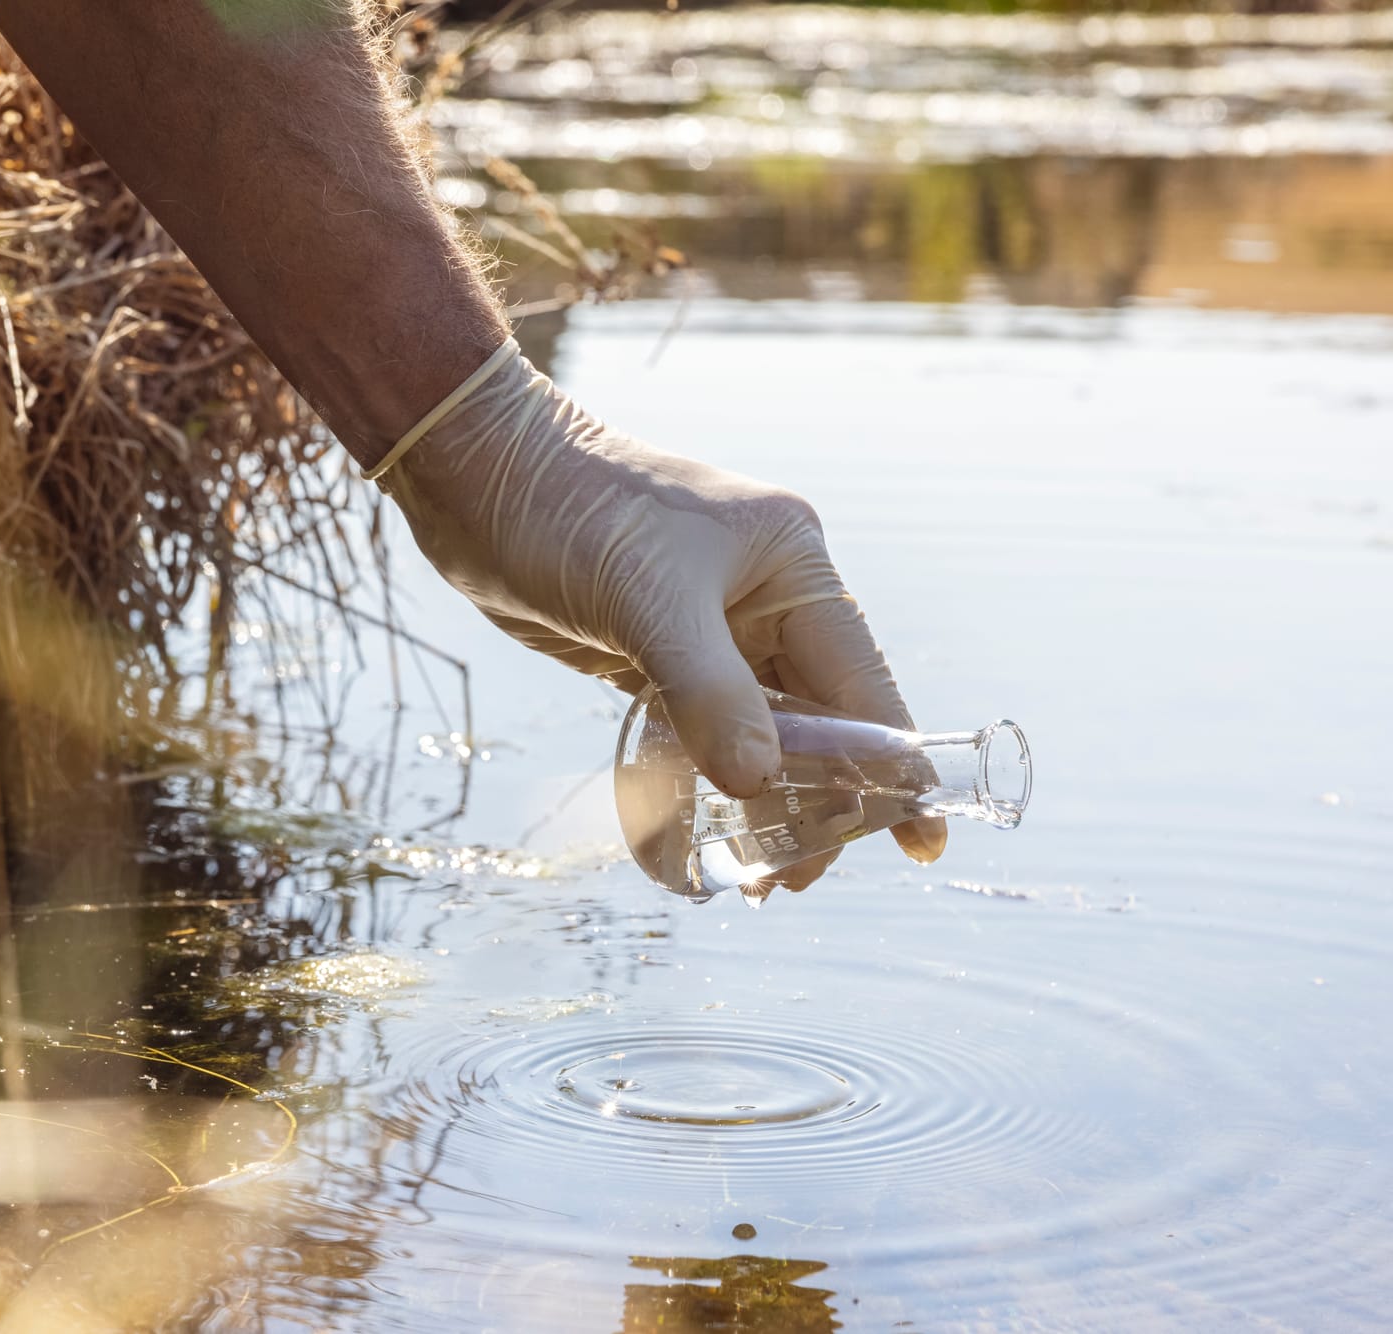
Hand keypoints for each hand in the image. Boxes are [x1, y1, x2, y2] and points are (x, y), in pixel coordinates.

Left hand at [373, 341, 945, 886]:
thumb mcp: (646, 601)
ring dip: (764, 800)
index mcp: (792, 566)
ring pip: (764, 732)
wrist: (474, 473)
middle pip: (820, 719)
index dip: (892, 765)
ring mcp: (714, 627)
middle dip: (819, 800)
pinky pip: (707, 729)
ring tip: (756, 877)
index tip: (919, 840)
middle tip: (791, 879)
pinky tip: (711, 830)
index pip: (862, 682)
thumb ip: (709, 694)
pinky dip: (713, 778)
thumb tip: (760, 784)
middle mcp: (766, 597)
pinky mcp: (659, 653)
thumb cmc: (568, 511)